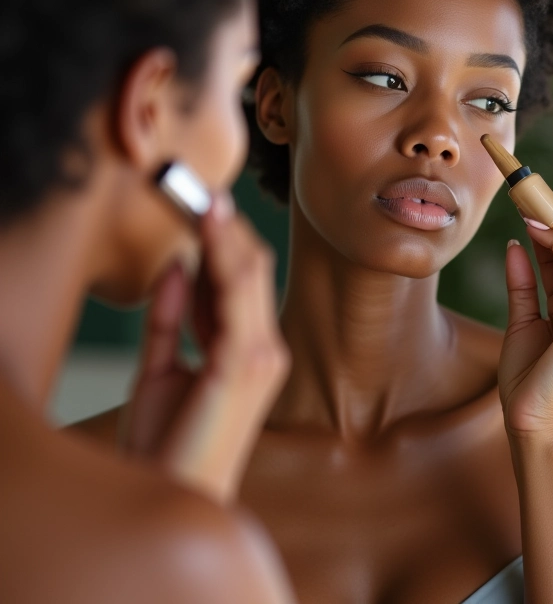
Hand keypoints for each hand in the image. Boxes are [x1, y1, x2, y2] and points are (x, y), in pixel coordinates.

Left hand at [120, 195, 289, 503]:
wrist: (171, 494)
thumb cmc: (166, 444)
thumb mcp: (161, 368)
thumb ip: (170, 317)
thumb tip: (176, 265)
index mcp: (246, 349)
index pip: (239, 278)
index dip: (218, 238)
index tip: (197, 202)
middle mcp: (263, 346)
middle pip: (250, 268)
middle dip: (223, 226)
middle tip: (194, 187)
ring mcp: (260, 354)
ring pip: (249, 274)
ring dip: (224, 232)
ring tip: (201, 196)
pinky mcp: (244, 363)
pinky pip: (235, 296)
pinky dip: (221, 258)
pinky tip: (206, 231)